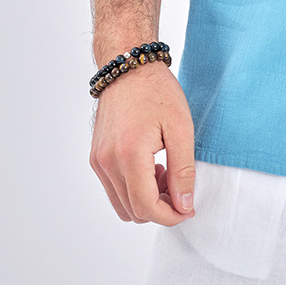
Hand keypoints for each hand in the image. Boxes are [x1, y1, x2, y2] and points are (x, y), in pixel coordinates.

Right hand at [89, 62, 196, 225]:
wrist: (129, 68)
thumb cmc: (157, 91)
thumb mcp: (181, 128)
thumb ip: (183, 171)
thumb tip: (184, 206)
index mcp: (129, 154)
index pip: (146, 207)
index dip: (171, 216)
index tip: (189, 208)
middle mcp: (107, 162)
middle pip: (133, 211)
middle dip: (161, 208)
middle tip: (180, 185)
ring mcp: (98, 161)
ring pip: (122, 205)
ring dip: (146, 200)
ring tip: (165, 172)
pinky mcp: (96, 158)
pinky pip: (114, 190)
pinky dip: (134, 189)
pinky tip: (151, 167)